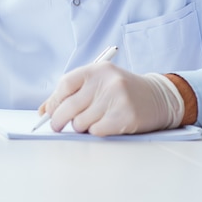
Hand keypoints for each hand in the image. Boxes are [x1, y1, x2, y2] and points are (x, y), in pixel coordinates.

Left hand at [39, 63, 183, 135]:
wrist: (158, 97)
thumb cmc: (121, 91)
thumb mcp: (98, 83)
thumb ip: (71, 92)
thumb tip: (43, 111)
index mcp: (97, 70)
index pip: (65, 84)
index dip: (54, 101)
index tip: (49, 112)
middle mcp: (107, 82)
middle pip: (69, 106)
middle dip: (58, 120)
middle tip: (57, 126)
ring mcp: (117, 99)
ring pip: (81, 122)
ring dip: (81, 126)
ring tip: (92, 120)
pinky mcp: (126, 117)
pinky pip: (96, 131)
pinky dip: (95, 131)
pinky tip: (105, 125)